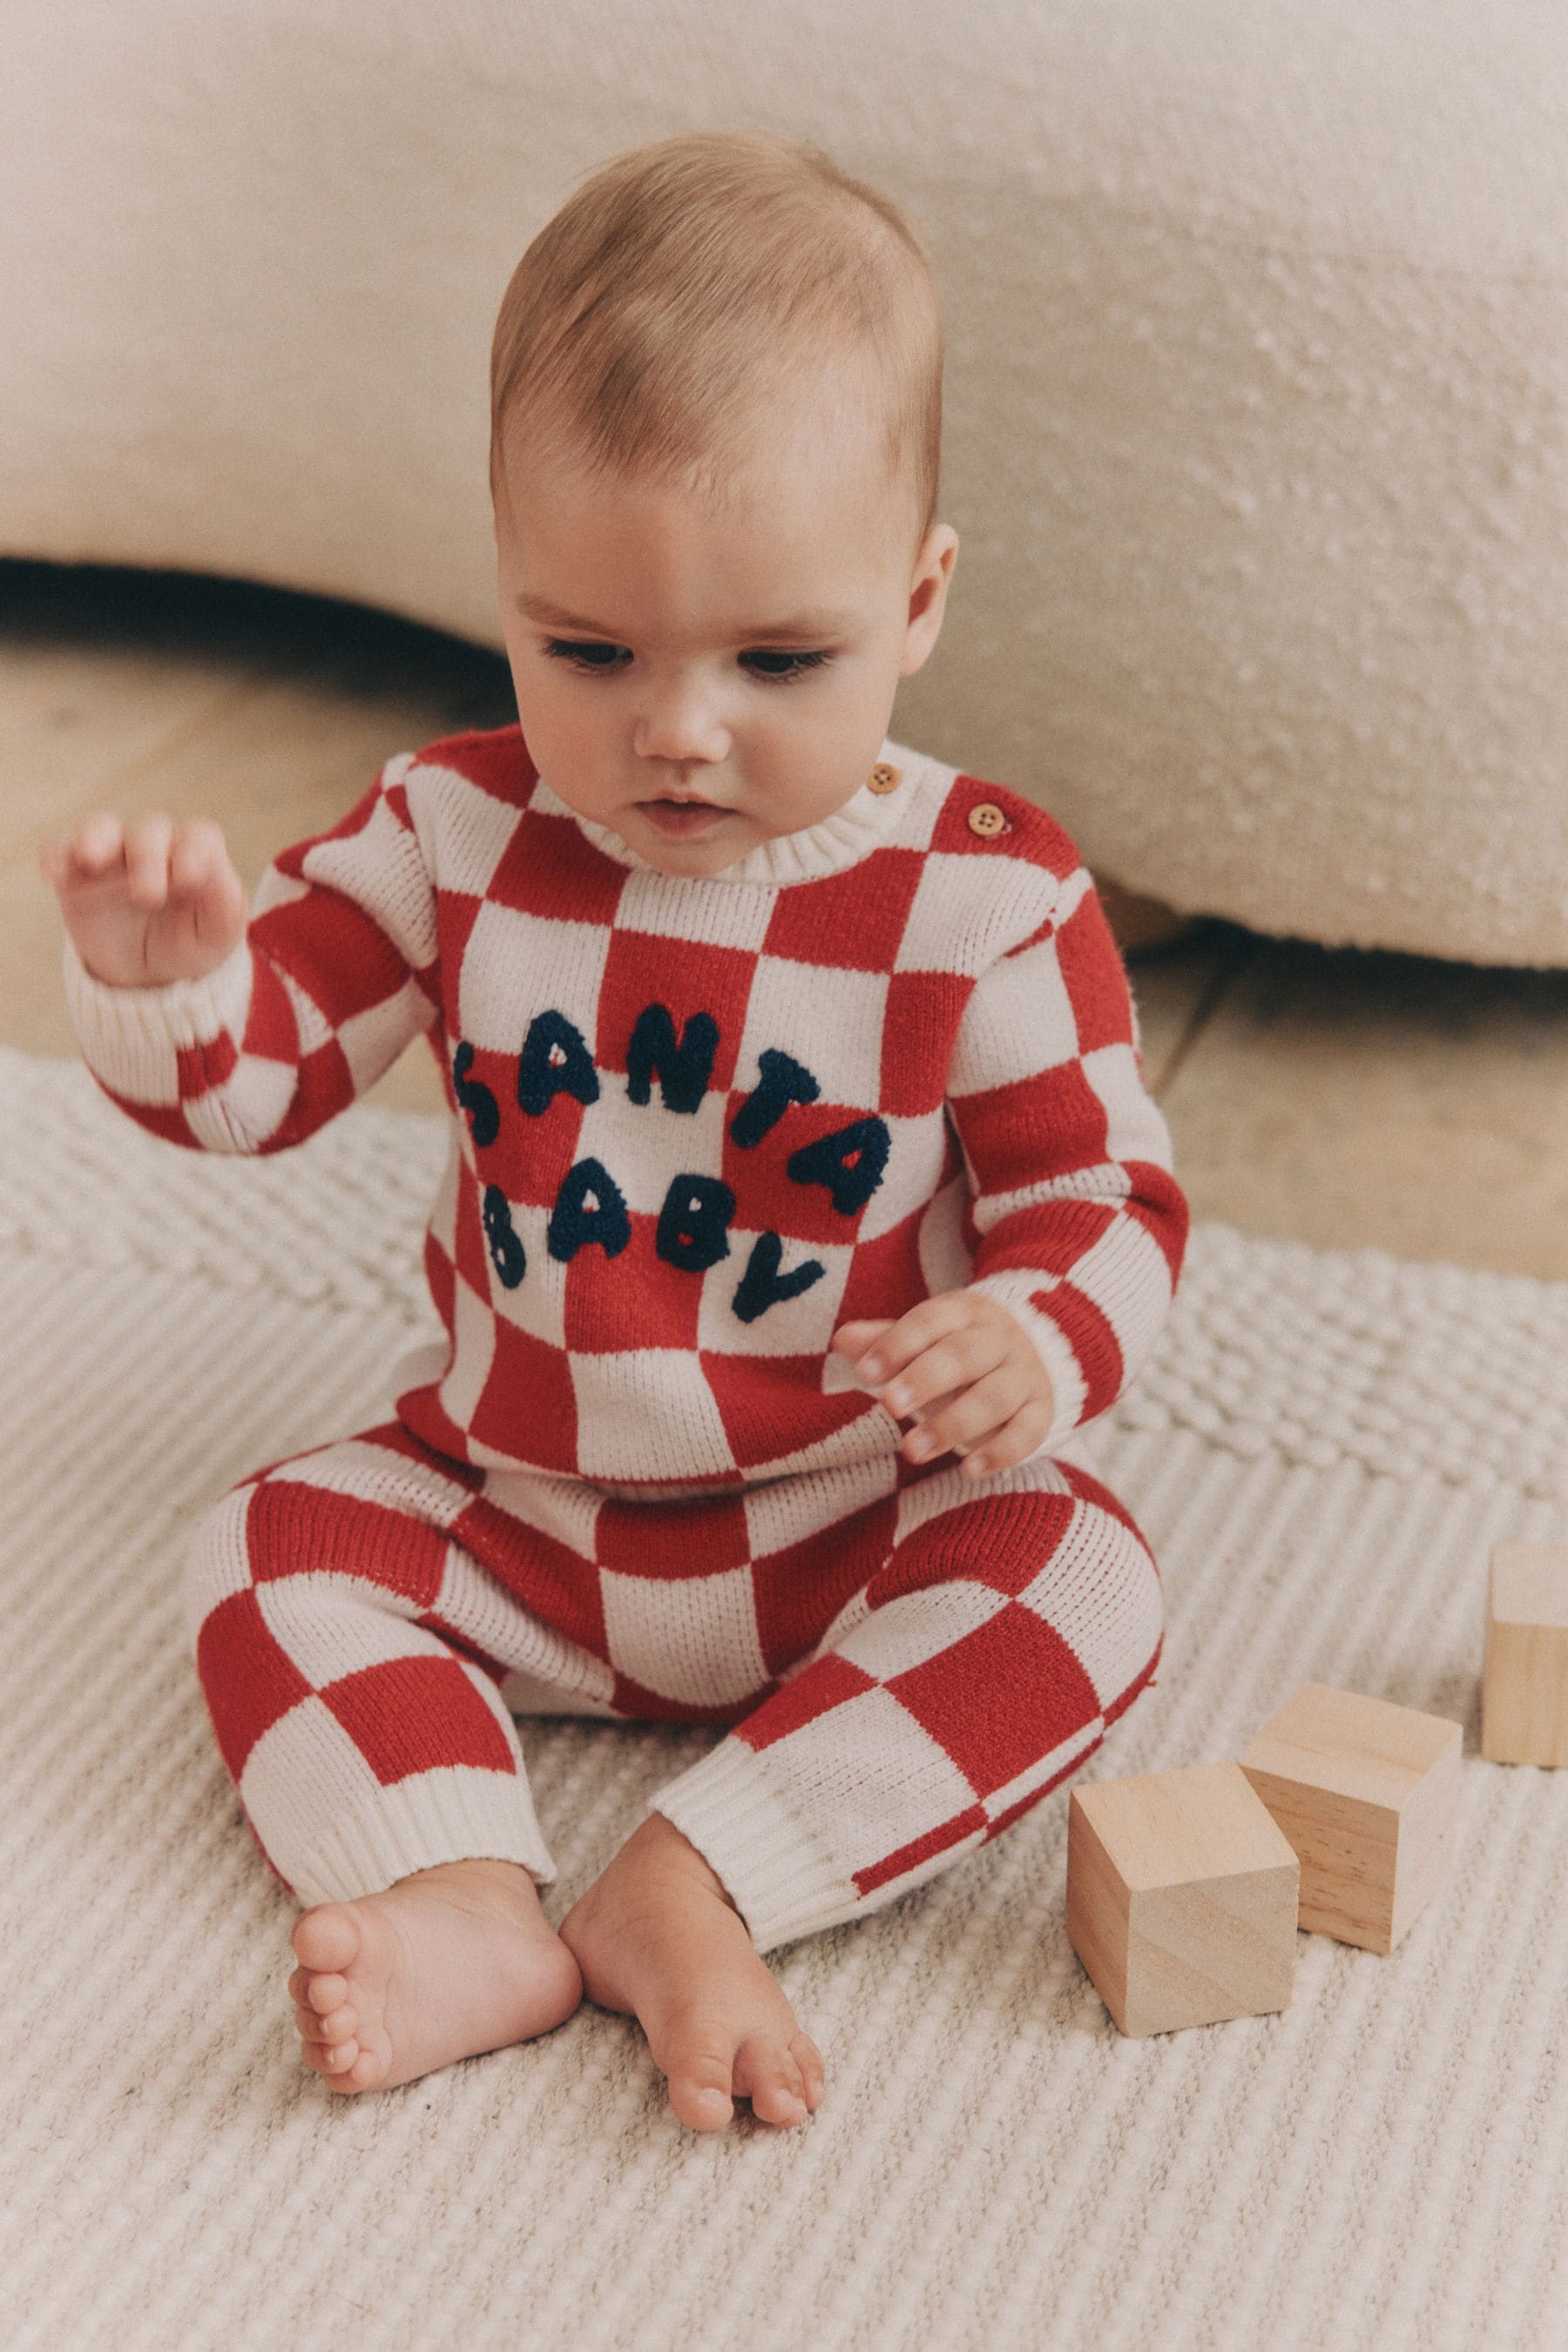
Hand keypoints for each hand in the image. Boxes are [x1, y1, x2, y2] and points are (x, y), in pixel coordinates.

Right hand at [39, 810, 246, 987]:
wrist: (147, 977)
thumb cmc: (190, 945)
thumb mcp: (216, 937)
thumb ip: (226, 908)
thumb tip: (221, 881)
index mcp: (194, 856)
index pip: (199, 836)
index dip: (195, 850)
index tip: (190, 878)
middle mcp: (153, 848)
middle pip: (150, 830)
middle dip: (149, 856)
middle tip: (148, 896)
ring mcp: (111, 857)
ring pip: (101, 828)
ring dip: (96, 837)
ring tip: (92, 858)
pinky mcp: (75, 875)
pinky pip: (60, 852)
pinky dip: (55, 857)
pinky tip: (54, 874)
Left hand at [832, 1291, 1055, 1478]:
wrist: (1040, 1352)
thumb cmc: (960, 1350)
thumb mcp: (925, 1339)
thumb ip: (885, 1341)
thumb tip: (842, 1340)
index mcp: (965, 1313)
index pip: (930, 1321)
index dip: (897, 1344)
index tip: (864, 1372)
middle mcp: (999, 1340)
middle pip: (964, 1356)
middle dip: (925, 1379)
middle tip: (889, 1406)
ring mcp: (1025, 1375)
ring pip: (994, 1397)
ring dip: (953, 1424)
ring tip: (912, 1450)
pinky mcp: (1043, 1411)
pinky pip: (1028, 1432)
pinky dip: (1001, 1452)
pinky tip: (969, 1470)